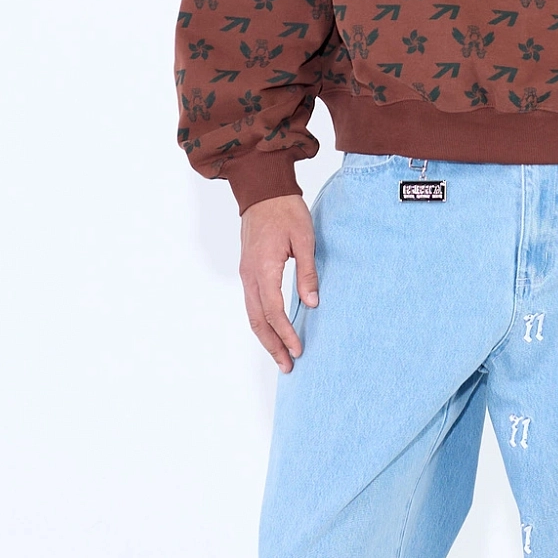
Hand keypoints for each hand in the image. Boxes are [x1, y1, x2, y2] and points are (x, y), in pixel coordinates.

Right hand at [239, 194, 318, 371]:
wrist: (262, 191)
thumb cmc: (285, 211)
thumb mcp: (304, 239)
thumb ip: (307, 272)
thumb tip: (311, 303)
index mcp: (264, 269)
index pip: (274, 311)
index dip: (286, 334)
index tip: (299, 350)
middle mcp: (250, 275)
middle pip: (258, 320)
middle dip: (273, 345)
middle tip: (288, 366)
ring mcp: (246, 274)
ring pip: (253, 314)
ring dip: (266, 337)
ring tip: (281, 356)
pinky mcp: (248, 271)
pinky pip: (253, 303)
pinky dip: (262, 322)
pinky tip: (273, 331)